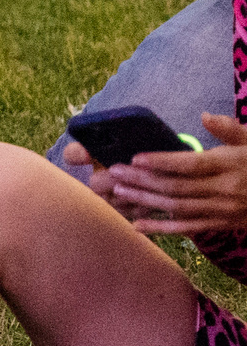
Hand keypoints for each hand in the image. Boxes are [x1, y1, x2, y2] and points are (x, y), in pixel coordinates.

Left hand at [102, 116, 246, 233]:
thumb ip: (230, 129)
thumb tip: (205, 117)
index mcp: (231, 164)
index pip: (191, 164)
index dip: (162, 162)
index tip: (136, 158)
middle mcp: (226, 189)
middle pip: (178, 187)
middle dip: (143, 180)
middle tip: (114, 172)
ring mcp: (224, 210)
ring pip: (178, 208)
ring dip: (146, 201)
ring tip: (119, 192)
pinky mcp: (222, 224)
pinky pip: (188, 228)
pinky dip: (162, 228)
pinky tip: (137, 226)